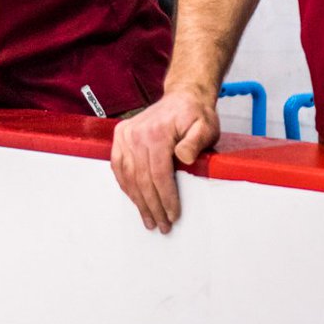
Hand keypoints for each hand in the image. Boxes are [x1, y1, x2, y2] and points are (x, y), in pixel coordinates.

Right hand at [110, 85, 220, 232]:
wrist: (182, 97)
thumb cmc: (195, 114)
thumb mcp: (205, 126)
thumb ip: (196, 141)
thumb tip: (185, 157)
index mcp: (155, 133)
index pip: (159, 174)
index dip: (166, 198)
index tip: (173, 215)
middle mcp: (135, 134)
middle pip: (142, 179)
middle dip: (152, 206)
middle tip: (162, 225)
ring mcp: (125, 135)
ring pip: (128, 176)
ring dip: (137, 201)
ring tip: (148, 219)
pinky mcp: (121, 136)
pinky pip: (118, 166)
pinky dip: (125, 185)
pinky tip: (134, 199)